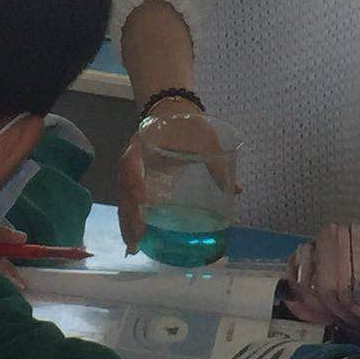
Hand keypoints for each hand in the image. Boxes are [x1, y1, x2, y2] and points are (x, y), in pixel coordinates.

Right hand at [117, 97, 233, 253]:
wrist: (172, 110)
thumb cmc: (188, 125)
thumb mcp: (204, 140)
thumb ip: (218, 164)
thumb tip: (236, 190)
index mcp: (145, 145)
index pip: (132, 169)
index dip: (135, 192)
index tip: (142, 211)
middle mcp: (133, 158)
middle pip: (123, 190)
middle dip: (128, 217)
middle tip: (136, 242)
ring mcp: (132, 168)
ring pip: (123, 197)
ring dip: (126, 222)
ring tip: (133, 248)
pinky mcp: (136, 176)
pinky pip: (128, 198)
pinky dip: (130, 217)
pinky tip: (135, 237)